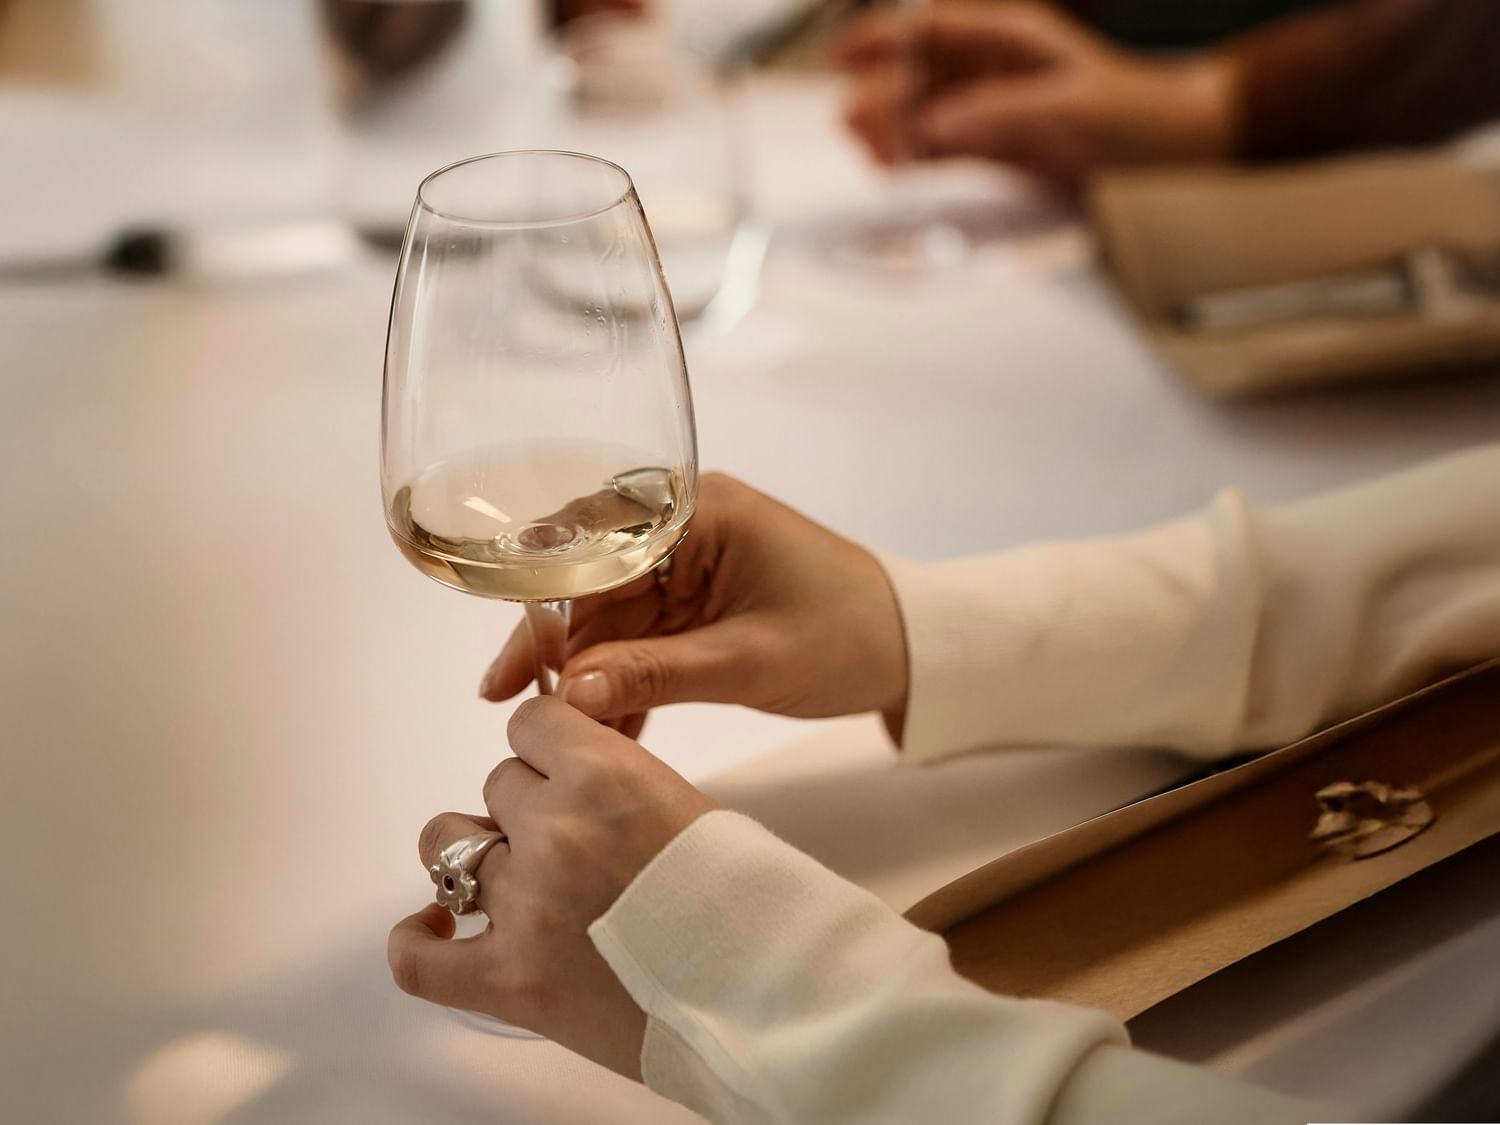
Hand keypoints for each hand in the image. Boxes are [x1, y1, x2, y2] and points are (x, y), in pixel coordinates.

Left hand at [388, 698, 718, 1075]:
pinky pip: (420, 959)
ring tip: (512, 879)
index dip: (546, 744)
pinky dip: (417, 941)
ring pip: (448, 847)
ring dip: (476, 855)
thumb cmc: (750, 902)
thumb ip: (616, 784)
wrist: (772, 994)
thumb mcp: (688, 805)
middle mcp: (554, 832)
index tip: (561, 766)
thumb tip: (568, 786)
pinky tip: (435, 928)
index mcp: (605, 776)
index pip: (529, 723)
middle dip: (529, 807)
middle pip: (499, 785)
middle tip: (575, 845)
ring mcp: (524, 908)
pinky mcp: (509, 982)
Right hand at [479, 474, 909, 737]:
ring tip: (572, 739)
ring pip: (612, 619)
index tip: (514, 668)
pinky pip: (642, 638)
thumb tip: (568, 694)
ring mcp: (690, 565)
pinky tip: (611, 732)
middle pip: (592, 585)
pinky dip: (627, 681)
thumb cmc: (848, 636)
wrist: (914, 648)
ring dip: (593, 677)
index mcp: (700, 512)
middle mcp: (685, 527)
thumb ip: (655, 673)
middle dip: (562, 653)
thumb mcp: (748, 661)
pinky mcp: (699, 602)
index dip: (542, 605)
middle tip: (526, 716)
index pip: (592, 543)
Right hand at [836, 2, 1235, 190]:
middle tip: (857, 125)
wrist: (1169, 148)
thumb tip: (939, 124)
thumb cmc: (1135, 114)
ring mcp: (986, 108)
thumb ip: (1000, 113)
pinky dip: (913, 160)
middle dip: (880, 96)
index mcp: (1005, 37)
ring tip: (872, 154)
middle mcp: (988, 69)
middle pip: (913, 75)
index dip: (880, 38)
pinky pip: (937, 149)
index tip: (843, 58)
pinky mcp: (990, 146)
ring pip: (918, 115)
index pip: (926, 28)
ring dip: (890, 132)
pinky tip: (895, 170)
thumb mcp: (1070, 108)